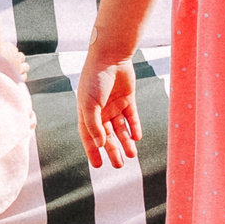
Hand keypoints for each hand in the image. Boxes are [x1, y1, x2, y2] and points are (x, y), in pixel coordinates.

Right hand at [75, 46, 139, 168]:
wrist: (110, 56)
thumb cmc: (94, 78)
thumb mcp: (89, 103)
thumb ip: (93, 125)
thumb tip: (100, 145)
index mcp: (87, 112)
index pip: (88, 137)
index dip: (92, 152)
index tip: (97, 166)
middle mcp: (100, 111)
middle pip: (107, 136)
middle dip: (113, 151)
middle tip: (118, 166)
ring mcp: (114, 105)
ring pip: (121, 129)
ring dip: (126, 142)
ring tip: (132, 155)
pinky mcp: (127, 99)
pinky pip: (132, 117)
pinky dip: (134, 127)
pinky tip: (137, 137)